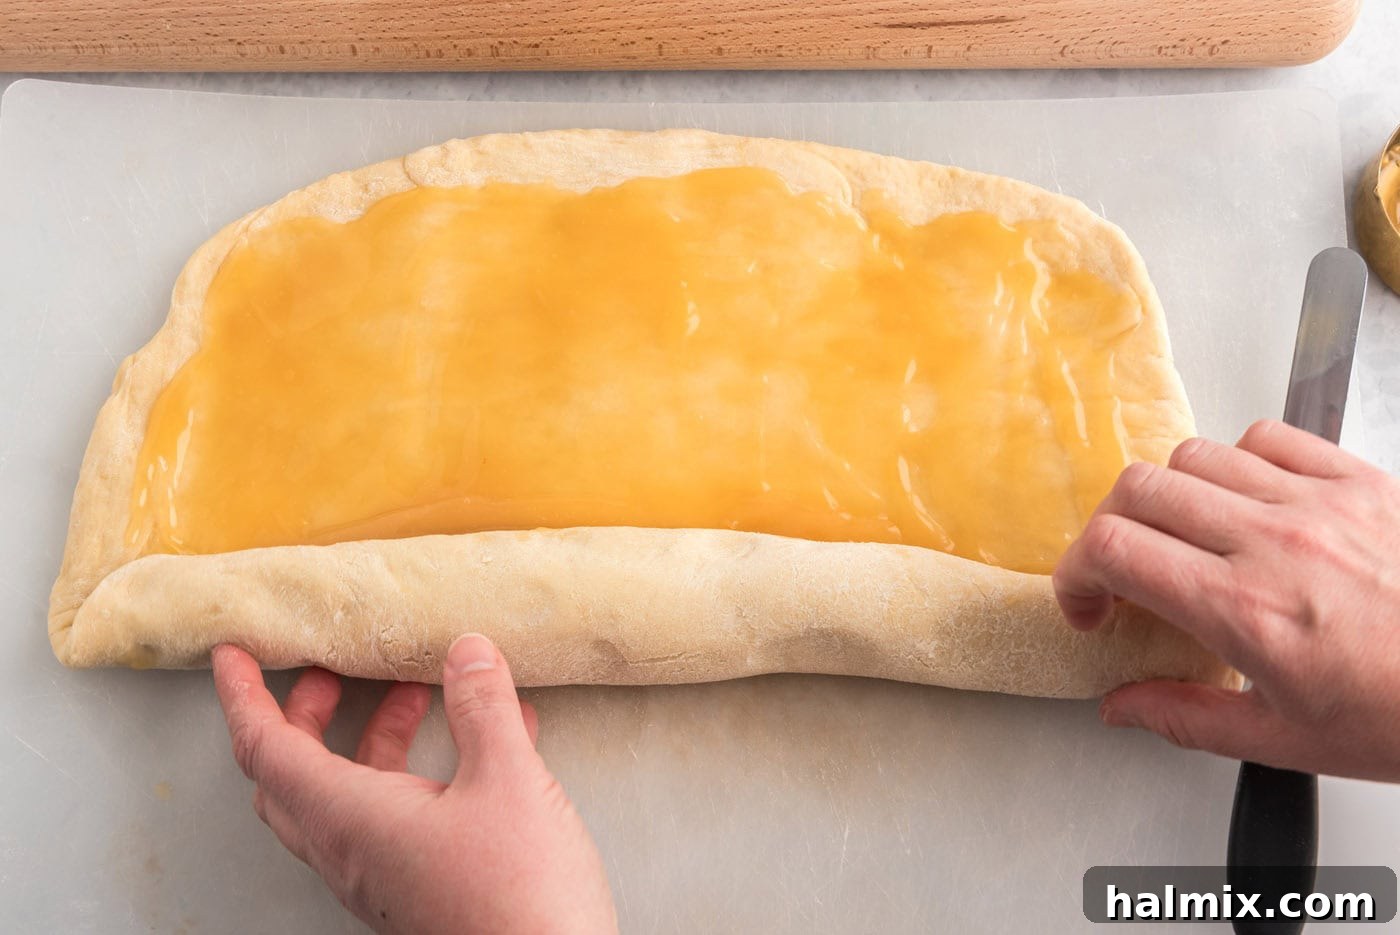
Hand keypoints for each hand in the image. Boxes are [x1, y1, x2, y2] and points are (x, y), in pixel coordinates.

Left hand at [212, 633, 617, 933]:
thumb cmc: (520, 898)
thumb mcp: (508, 782)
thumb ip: (482, 709)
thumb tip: (464, 651)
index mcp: (350, 819)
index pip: (267, 748)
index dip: (244, 694)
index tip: (235, 651)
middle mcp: (352, 851)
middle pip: (294, 774)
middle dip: (305, 712)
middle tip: (332, 667)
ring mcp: (384, 875)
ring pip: (349, 795)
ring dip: (372, 735)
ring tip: (423, 691)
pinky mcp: (420, 888)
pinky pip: (400, 816)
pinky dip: (424, 768)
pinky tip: (491, 739)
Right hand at [1053, 419, 1399, 781]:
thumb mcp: (1285, 740)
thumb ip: (1185, 718)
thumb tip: (1122, 707)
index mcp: (1246, 613)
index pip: (1113, 549)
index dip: (1075, 572)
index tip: (1089, 602)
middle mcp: (1274, 545)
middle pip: (1139, 489)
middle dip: (1109, 531)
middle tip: (1124, 572)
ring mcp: (1318, 504)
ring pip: (1193, 456)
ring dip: (1170, 497)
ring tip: (1188, 539)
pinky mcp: (1359, 481)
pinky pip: (1268, 437)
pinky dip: (1238, 463)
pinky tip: (1248, 504)